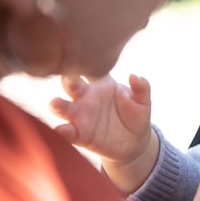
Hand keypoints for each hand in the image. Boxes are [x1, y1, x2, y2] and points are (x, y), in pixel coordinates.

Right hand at [50, 74, 157, 193]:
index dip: (84, 62)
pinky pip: (67, 132)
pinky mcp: (79, 135)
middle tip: (67, 78)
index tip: (80, 56)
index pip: (90, 69)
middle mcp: (86, 97)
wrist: (134, 143)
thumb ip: (141, 88)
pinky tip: (63, 130)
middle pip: (71, 85)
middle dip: (67, 80)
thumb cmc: (136, 116)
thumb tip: (135, 76)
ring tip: (56, 103)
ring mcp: (80, 116)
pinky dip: (63, 131)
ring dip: (58, 105)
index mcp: (102, 84)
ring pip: (63, 107)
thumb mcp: (143, 102)